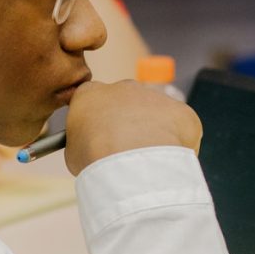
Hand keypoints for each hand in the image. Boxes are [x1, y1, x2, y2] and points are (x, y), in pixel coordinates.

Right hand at [64, 80, 202, 175]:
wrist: (131, 164)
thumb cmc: (95, 160)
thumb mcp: (72, 153)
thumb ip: (82, 142)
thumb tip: (89, 149)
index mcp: (92, 94)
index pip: (92, 102)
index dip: (97, 124)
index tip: (99, 143)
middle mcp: (124, 88)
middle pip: (127, 105)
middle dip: (128, 126)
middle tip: (127, 155)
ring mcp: (155, 97)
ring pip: (156, 116)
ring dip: (153, 136)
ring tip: (148, 164)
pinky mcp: (182, 112)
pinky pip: (180, 129)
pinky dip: (177, 145)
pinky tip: (167, 163)